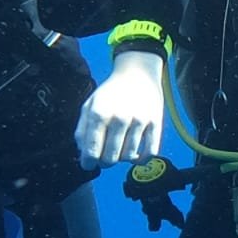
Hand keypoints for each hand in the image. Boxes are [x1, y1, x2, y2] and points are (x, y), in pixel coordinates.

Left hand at [75, 49, 164, 169]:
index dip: (88, 162)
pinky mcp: (155, 124)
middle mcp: (120, 118)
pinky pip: (149, 153)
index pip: (92, 151)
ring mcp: (139, 121)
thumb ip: (82, 129)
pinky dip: (140, 159)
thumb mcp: (90, 105)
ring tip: (119, 149)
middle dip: (104, 162)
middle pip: (110, 158)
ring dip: (121, 158)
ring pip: (128, 157)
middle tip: (104, 156)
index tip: (88, 163)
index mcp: (99, 113)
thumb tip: (83, 153)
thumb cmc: (111, 92)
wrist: (138, 74)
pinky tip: (134, 155)